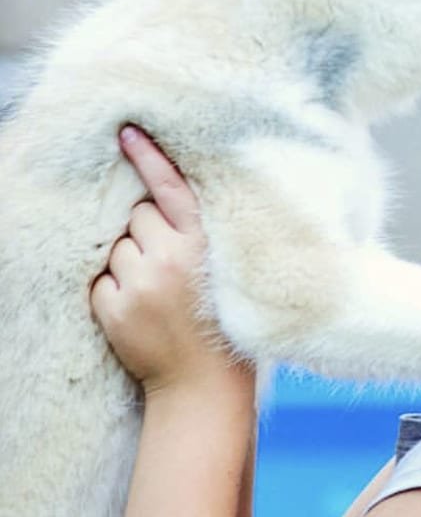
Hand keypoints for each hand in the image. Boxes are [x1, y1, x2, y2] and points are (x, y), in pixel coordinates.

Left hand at [90, 126, 245, 395]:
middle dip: (146, 231)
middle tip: (170, 263)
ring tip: (157, 290)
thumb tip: (153, 205)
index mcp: (205, 244)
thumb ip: (195, 235)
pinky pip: (100, 280)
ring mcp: (140, 284)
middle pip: (139, 216)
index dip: (149, 159)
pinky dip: (113, 289)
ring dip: (129, 260)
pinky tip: (140, 308)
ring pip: (117, 246)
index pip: (172, 190)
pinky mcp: (114, 308)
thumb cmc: (219, 321)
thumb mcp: (223, 270)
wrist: (203, 383)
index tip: (127, 132)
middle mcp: (171, 258)